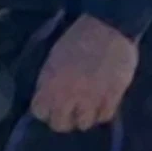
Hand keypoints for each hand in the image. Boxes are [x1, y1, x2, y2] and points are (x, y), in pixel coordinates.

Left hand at [31, 16, 139, 133]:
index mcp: (50, 83)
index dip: (44, 110)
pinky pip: (104, 117)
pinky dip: (102, 112)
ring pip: (83, 124)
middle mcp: (68, 96)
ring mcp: (91, 100)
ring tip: (88, 106)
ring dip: (84, 116)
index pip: (40, 112)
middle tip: (69, 109)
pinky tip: (102, 102)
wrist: (110, 25)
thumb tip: (48, 96)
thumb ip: (50, 80)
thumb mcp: (55, 56)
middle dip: (63, 118)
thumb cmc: (79, 35)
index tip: (50, 105)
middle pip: (60, 125)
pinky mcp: (111, 99)